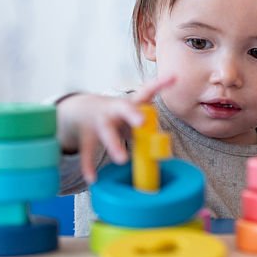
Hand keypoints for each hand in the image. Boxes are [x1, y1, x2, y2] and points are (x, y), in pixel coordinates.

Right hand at [55, 76, 174, 184]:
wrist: (83, 110)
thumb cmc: (119, 116)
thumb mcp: (132, 117)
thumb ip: (147, 129)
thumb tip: (165, 150)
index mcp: (130, 103)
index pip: (147, 91)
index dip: (160, 84)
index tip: (174, 77)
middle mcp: (114, 109)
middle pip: (124, 108)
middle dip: (133, 114)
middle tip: (142, 121)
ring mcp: (99, 122)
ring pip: (106, 132)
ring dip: (114, 145)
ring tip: (122, 159)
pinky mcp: (86, 137)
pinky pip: (88, 152)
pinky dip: (89, 165)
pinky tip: (93, 178)